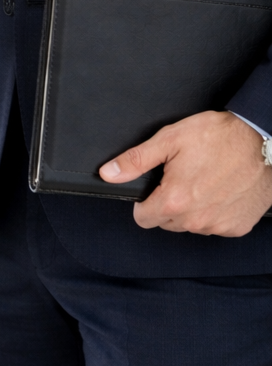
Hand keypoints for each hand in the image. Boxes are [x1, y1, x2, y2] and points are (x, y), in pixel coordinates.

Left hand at [99, 110, 271, 235]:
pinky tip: (219, 190)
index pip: (143, 218)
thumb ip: (136, 160)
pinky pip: (214, 226)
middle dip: (167, 203)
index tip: (153, 188)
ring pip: (189, 225)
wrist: (261, 142)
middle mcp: (195, 220)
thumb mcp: (170, 140)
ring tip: (202, 180)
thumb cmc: (219, 138)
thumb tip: (109, 173)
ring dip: (190, 209)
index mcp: (174, 200)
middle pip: (166, 222)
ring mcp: (218, 226)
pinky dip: (213, 212)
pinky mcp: (236, 227)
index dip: (143, 202)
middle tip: (180, 177)